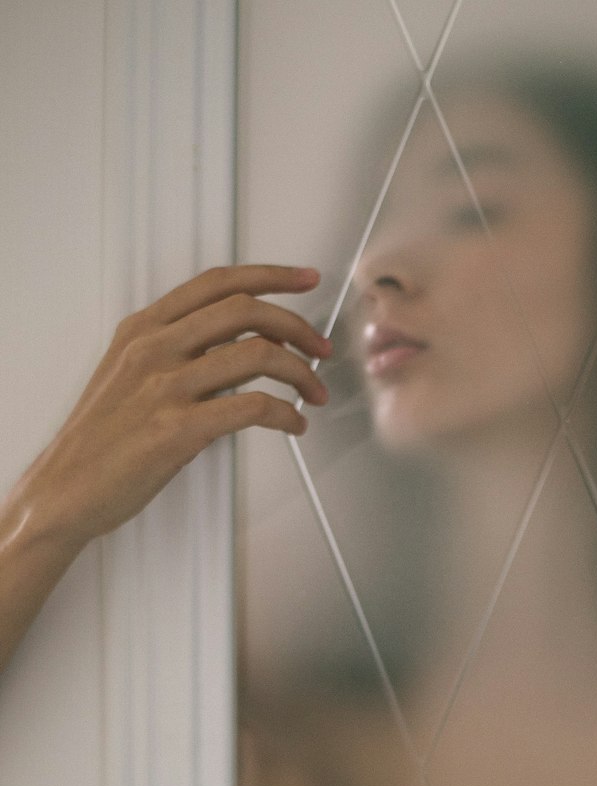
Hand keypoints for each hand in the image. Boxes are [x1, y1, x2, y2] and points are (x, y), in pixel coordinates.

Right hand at [23, 263, 332, 550]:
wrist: (65, 489)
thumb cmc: (100, 439)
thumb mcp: (127, 374)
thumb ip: (174, 351)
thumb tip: (232, 347)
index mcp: (144, 329)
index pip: (217, 284)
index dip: (271, 276)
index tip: (306, 279)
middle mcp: (155, 348)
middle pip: (246, 311)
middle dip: (298, 326)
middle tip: (322, 349)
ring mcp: (166, 387)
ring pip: (257, 355)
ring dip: (302, 373)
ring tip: (316, 393)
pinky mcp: (177, 430)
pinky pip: (252, 408)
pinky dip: (286, 414)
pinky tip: (294, 425)